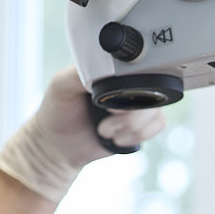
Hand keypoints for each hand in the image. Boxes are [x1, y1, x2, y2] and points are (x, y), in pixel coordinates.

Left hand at [0, 68, 167, 201]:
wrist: (58, 147)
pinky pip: (158, 124)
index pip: (137, 66)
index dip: (130, 85)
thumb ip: (81, 71)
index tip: (108, 101)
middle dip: (129, 113)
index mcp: (109, 69)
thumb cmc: (57, 112)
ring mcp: (135, 104)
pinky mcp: (140, 124)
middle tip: (105, 116)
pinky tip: (117, 137)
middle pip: (152, 90)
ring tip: (105, 129)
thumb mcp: (62, 85)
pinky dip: (137, 135)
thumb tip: (106, 69)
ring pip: (156, 110)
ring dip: (130, 126)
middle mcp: (126, 84)